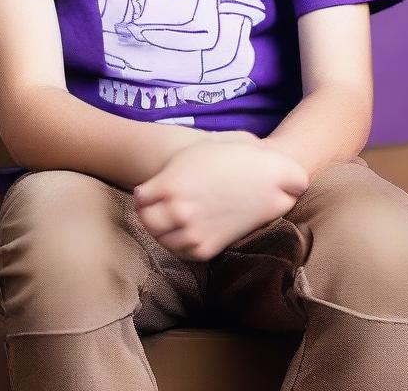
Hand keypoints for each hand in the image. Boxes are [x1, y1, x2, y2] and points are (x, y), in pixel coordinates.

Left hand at [133, 138, 309, 262]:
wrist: (267, 176)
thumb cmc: (229, 158)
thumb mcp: (191, 156)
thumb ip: (165, 175)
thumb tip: (141, 194)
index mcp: (170, 184)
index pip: (140, 199)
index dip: (143, 196)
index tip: (148, 195)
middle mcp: (177, 210)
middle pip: (146, 222)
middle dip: (148, 214)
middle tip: (154, 209)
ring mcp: (192, 231)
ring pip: (161, 239)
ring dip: (162, 231)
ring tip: (170, 221)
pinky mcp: (206, 248)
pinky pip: (180, 252)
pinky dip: (179, 244)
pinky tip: (185, 232)